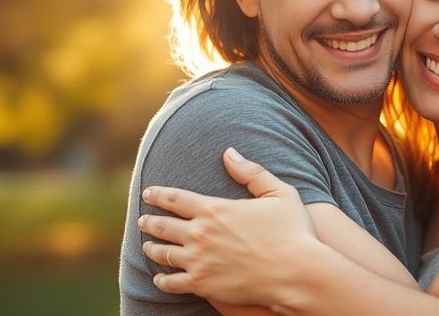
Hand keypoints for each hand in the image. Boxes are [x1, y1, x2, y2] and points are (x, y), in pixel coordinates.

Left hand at [138, 147, 317, 305]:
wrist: (296, 273)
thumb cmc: (293, 232)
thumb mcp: (279, 193)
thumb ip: (251, 172)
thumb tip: (229, 153)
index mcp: (215, 209)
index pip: (175, 198)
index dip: (158, 194)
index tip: (148, 193)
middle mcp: (200, 234)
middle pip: (162, 226)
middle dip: (148, 221)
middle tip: (142, 220)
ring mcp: (198, 261)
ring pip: (163, 254)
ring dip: (152, 248)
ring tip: (147, 246)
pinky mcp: (202, 285)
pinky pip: (172, 283)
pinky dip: (162, 280)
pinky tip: (160, 278)